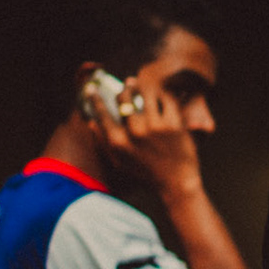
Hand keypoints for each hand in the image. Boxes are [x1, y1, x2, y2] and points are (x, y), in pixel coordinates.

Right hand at [87, 68, 202, 198]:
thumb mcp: (120, 163)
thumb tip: (90, 122)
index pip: (102, 113)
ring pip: (146, 92)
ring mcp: (155, 127)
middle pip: (125, 97)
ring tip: (144, 86)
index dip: (95, 98)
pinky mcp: (174, 124)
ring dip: (144, 87)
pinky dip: (164, 94)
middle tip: (129, 85)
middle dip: (126, 88)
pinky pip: (167, 99)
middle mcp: (134, 132)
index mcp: (118, 142)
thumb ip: (103, 143)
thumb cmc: (147, 175)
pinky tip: (163, 95)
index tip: (92, 89)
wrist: (177, 184)